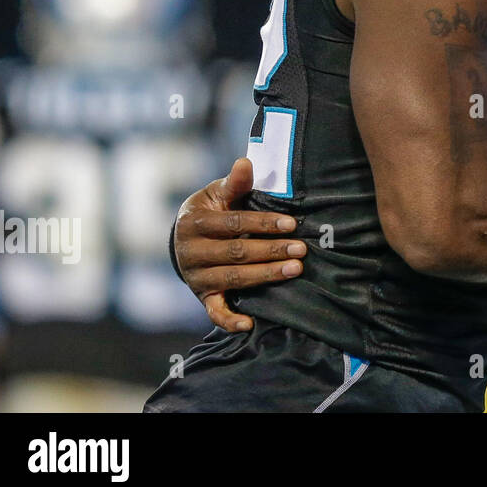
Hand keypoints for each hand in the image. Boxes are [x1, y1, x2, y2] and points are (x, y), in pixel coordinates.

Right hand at [174, 157, 305, 331]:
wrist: (184, 237)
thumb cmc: (210, 210)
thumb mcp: (217, 193)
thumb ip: (234, 183)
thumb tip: (246, 162)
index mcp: (195, 222)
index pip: (234, 224)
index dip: (264, 224)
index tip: (291, 225)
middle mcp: (192, 252)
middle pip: (236, 253)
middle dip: (271, 251)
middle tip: (301, 250)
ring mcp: (196, 276)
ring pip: (233, 279)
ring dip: (265, 276)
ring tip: (294, 270)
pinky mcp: (202, 295)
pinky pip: (214, 312)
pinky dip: (229, 320)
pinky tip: (250, 324)